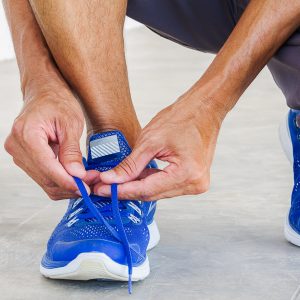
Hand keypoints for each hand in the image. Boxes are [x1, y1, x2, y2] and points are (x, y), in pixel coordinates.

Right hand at [4, 88, 92, 199]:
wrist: (45, 92)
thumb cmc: (58, 101)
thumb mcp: (71, 123)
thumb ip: (72, 151)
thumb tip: (77, 175)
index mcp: (27, 134)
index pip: (48, 168)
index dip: (69, 182)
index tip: (86, 188)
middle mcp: (17, 146)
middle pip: (46, 179)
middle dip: (71, 185)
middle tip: (92, 183)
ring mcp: (19, 153)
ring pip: (44, 182)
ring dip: (67, 185)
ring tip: (87, 179)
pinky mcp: (25, 157)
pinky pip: (43, 176)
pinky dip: (60, 179)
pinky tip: (75, 176)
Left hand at [94, 96, 224, 199]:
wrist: (204, 109)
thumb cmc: (181, 118)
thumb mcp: (150, 140)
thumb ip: (130, 165)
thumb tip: (110, 180)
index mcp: (187, 174)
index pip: (146, 190)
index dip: (120, 191)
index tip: (101, 189)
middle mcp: (195, 184)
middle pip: (151, 194)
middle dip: (125, 189)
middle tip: (102, 186)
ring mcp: (196, 184)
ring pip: (157, 191)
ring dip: (136, 186)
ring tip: (114, 181)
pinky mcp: (192, 179)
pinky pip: (165, 185)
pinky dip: (148, 181)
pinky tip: (134, 176)